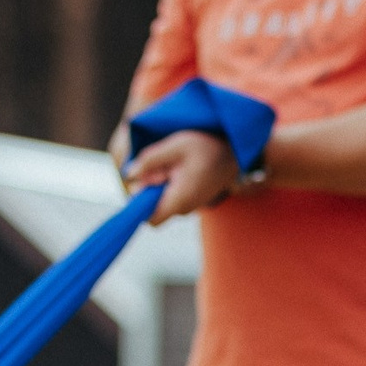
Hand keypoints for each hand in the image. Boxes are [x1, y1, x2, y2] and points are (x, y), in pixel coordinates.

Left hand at [123, 129, 242, 222]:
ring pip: (164, 201)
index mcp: (179, 200)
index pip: (150, 219)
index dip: (140, 204)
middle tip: (163, 166)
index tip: (146, 182)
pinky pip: (174, 196)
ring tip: (176, 165)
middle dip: (151, 188)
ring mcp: (191, 206)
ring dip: (162, 184)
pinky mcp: (194, 200)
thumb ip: (149, 160)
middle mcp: (185, 209)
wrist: (236, 150)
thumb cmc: (207, 147)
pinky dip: (172, 184)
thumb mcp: (175, 146)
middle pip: (154, 208)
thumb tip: (129, 174)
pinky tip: (182, 168)